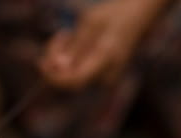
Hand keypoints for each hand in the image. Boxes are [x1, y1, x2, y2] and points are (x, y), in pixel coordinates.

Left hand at [39, 0, 169, 88]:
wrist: (141, 11)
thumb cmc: (116, 12)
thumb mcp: (91, 22)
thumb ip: (75, 46)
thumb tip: (58, 67)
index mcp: (106, 59)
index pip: (73, 81)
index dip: (52, 77)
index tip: (39, 62)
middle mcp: (107, 73)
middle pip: (69, 78)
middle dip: (56, 60)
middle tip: (61, 35)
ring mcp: (106, 75)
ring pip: (72, 74)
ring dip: (62, 56)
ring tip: (69, 33)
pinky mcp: (102, 72)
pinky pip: (79, 70)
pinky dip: (70, 57)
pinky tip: (74, 40)